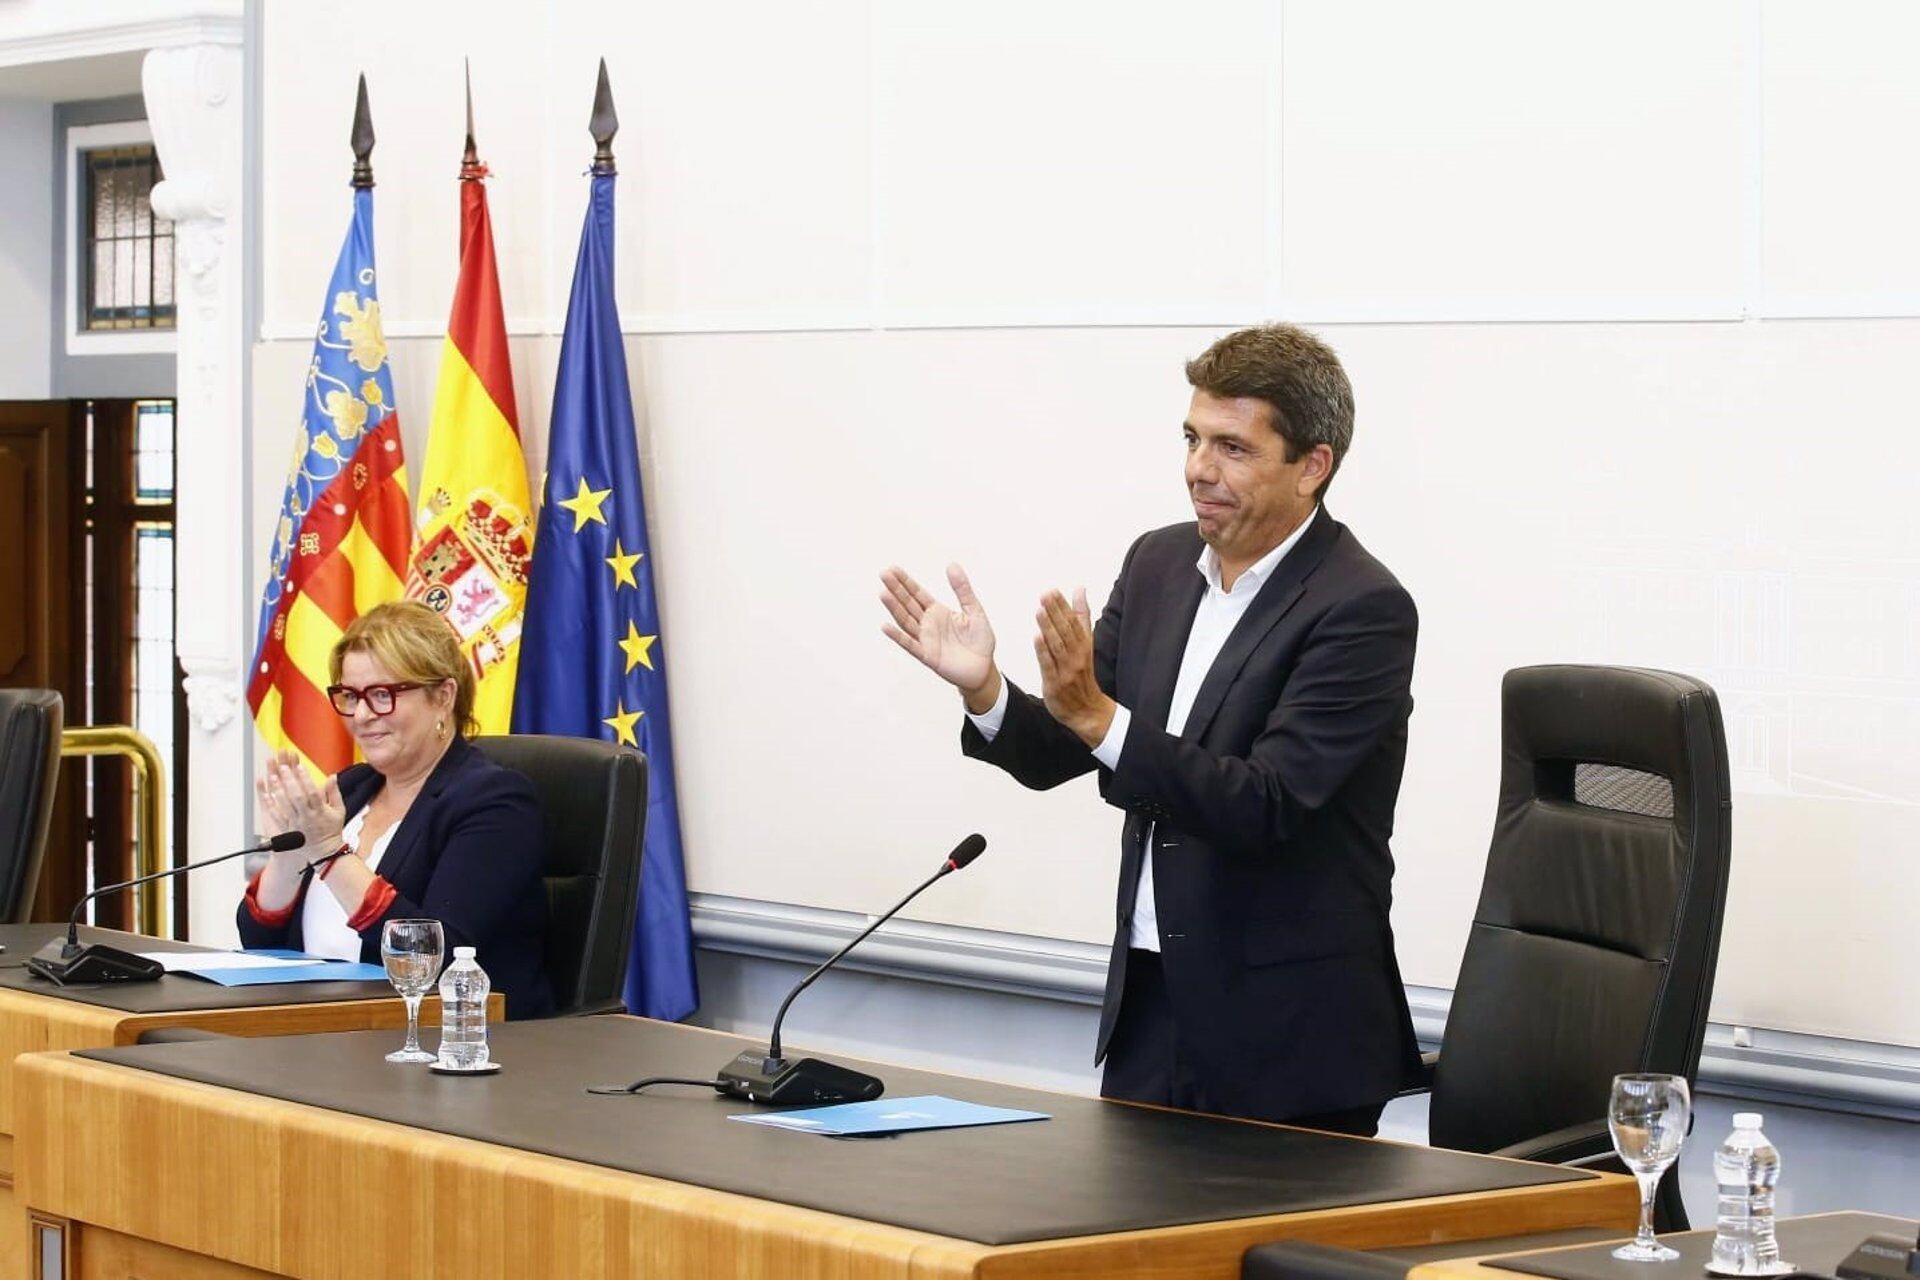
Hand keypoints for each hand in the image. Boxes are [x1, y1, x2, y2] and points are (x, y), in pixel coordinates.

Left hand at [255, 749, 346, 857]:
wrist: (325, 852)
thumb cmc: (332, 830)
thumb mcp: (339, 810)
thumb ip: (334, 792)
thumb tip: (332, 776)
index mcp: (321, 811)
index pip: (313, 792)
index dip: (306, 779)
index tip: (300, 766)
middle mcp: (308, 817)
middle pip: (297, 796)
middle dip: (289, 781)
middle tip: (282, 767)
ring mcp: (297, 824)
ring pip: (286, 806)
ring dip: (278, 791)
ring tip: (272, 777)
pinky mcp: (288, 831)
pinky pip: (278, 818)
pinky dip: (272, 806)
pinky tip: (267, 795)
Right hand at [880, 564, 1000, 710]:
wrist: (984, 668)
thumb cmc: (980, 641)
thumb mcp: (974, 610)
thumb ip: (962, 589)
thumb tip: (952, 565)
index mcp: (937, 612)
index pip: (917, 594)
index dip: (905, 582)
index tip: (893, 569)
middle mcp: (928, 624)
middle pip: (908, 604)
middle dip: (896, 589)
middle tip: (883, 574)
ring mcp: (925, 639)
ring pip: (906, 621)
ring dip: (894, 608)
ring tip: (883, 594)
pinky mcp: (927, 655)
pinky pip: (910, 645)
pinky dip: (898, 636)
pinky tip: (886, 626)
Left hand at [1035, 587, 1115, 747]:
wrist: (1087, 710)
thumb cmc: (1082, 673)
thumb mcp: (1085, 643)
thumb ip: (1081, 616)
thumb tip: (1080, 588)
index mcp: (1084, 645)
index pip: (1073, 622)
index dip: (1063, 606)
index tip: (1053, 590)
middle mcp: (1076, 656)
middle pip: (1066, 631)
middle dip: (1055, 612)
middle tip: (1045, 595)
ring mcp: (1066, 670)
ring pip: (1058, 645)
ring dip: (1049, 628)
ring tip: (1039, 611)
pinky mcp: (1055, 683)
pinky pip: (1049, 665)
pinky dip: (1043, 651)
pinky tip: (1037, 637)